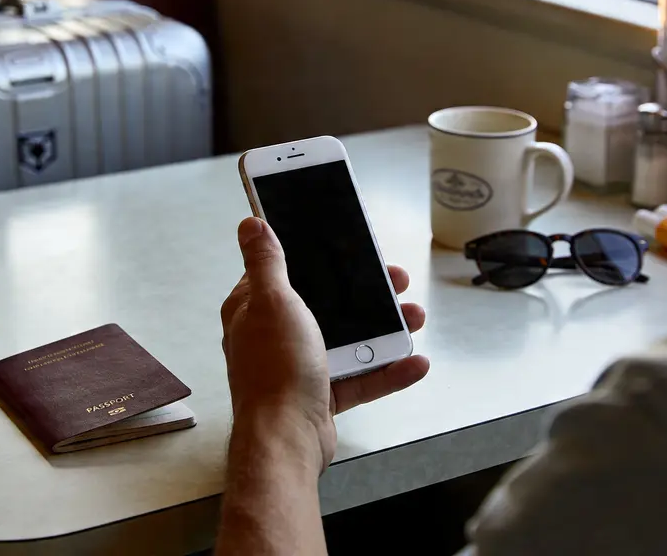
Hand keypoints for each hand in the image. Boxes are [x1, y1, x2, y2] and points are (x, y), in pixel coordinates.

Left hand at [221, 217, 429, 471]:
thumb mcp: (273, 301)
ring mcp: (299, 366)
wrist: (286, 441)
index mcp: (254, 310)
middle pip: (327, 304)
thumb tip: (251, 224)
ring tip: (415, 316)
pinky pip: (361, 377)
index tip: (352, 248)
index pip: (287, 272)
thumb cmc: (274, 370)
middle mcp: (275, 336)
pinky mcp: (321, 394)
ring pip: (349, 338)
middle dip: (366, 293)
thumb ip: (267, 262)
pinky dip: (388, 370)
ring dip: (385, 328)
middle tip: (397, 280)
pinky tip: (414, 362)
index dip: (319, 258)